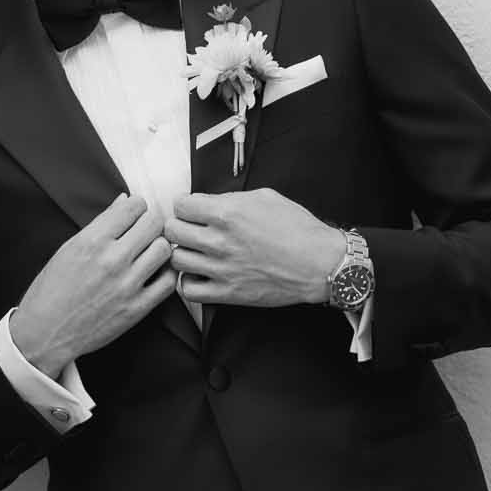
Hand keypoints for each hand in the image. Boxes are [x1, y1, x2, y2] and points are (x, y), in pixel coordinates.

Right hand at [11, 194, 175, 375]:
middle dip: (151, 222)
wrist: (46, 332)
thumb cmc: (52, 289)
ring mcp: (127, 285)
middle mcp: (112, 260)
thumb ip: (101, 223)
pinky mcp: (137, 308)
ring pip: (164, 249)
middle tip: (144, 230)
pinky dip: (165, 273)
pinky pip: (168, 281)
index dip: (137, 206)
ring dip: (159, 246)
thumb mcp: (69, 248)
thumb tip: (125, 201)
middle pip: (154, 223)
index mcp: (92, 241)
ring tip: (148, 252)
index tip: (134, 214)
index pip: (134, 206)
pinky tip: (153, 273)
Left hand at [165, 190, 344, 308]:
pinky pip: (188, 290)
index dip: (185, 205)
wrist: (319, 263)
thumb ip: (230, 198)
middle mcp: (220, 241)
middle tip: (189, 228)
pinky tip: (199, 274)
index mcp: (227, 213)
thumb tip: (209, 203)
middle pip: (172, 231)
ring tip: (194, 251)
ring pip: (176, 260)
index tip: (191, 209)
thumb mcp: (265, 197)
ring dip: (183, 252)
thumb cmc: (298, 229)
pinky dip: (188, 281)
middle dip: (178, 226)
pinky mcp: (228, 293)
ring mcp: (221, 269)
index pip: (180, 205)